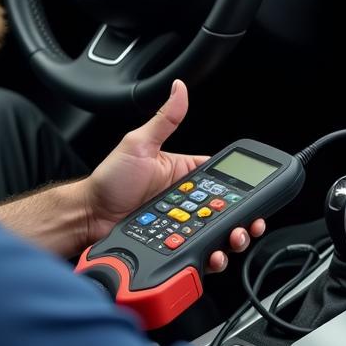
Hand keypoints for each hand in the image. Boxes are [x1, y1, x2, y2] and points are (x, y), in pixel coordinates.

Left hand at [81, 80, 264, 272]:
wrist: (89, 216)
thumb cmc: (110, 180)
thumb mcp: (139, 144)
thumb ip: (165, 119)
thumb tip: (180, 89)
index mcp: (185, 174)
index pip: (223, 180)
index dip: (243, 189)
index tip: (256, 195)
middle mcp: (188, 201)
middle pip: (228, 212)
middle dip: (244, 219)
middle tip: (248, 223)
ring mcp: (183, 226)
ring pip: (219, 234)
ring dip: (232, 239)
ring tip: (233, 239)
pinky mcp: (176, 246)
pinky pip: (200, 252)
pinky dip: (212, 257)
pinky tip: (214, 255)